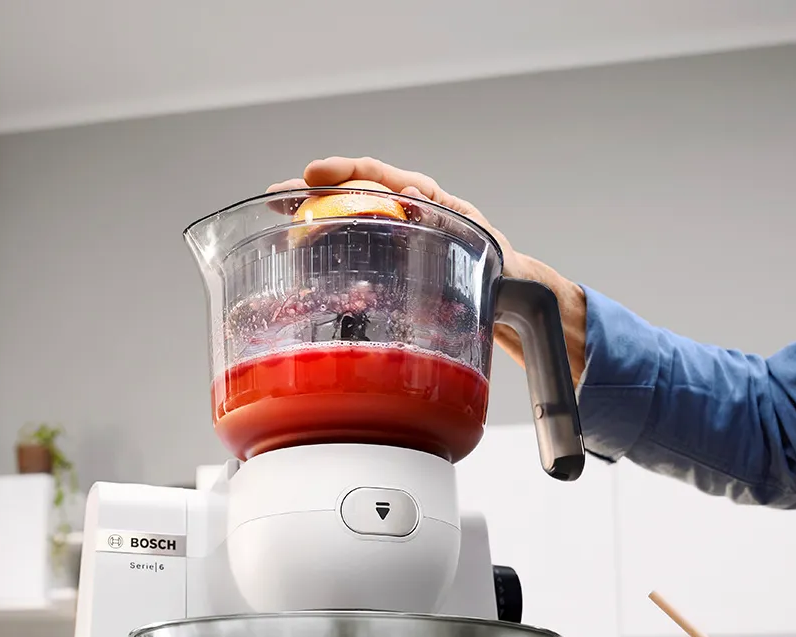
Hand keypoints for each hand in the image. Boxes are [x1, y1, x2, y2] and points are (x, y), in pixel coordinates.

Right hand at [269, 156, 585, 382]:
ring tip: (278, 221)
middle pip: (355, 194)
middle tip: (276, 198)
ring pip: (350, 221)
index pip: (382, 175)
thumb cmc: (512, 279)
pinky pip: (359, 252)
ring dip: (314, 218)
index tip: (314, 175)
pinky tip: (303, 258)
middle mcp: (411, 215)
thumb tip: (415, 197)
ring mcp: (401, 240)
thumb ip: (463, 232)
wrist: (519, 305)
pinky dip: (330, 250)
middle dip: (313, 192)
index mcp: (433, 203)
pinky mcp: (396, 267)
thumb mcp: (491, 255)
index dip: (345, 172)